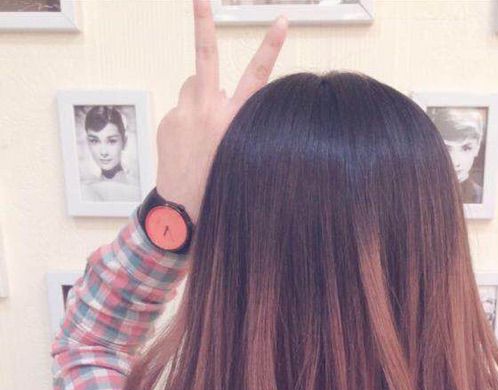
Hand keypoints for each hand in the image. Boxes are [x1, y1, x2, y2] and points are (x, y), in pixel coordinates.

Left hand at [155, 0, 287, 221]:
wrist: (180, 211)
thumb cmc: (216, 185)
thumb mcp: (236, 153)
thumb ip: (230, 119)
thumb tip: (219, 95)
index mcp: (234, 121)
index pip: (257, 78)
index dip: (270, 48)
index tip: (281, 21)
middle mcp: (209, 111)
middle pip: (206, 60)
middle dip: (202, 24)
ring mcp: (184, 113)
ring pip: (193, 88)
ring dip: (198, 98)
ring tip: (200, 130)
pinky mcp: (167, 120)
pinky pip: (180, 109)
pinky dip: (185, 120)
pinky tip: (187, 146)